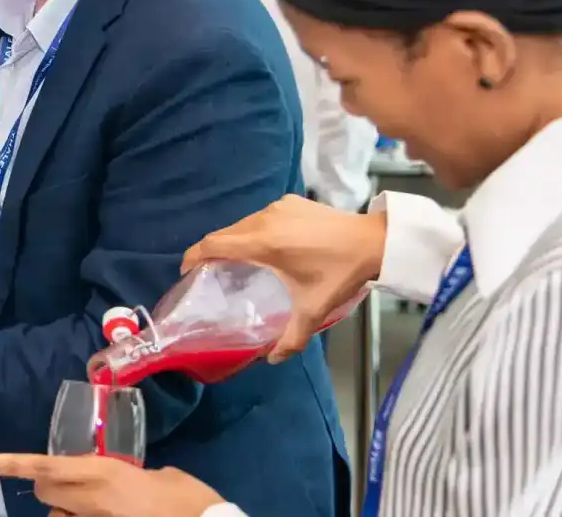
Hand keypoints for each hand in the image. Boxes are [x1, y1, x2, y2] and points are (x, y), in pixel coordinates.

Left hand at [0, 455, 223, 516]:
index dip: (12, 464)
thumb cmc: (189, 499)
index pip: (45, 467)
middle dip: (51, 488)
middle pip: (46, 492)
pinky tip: (109, 511)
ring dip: (68, 512)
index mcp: (103, 473)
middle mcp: (91, 501)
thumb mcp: (158, 475)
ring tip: (99, 507)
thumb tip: (119, 482)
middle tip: (74, 485)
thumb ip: (127, 475)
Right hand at [183, 194, 386, 361]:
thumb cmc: (339, 273)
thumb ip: (291, 338)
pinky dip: (255, 232)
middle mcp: (262, 219)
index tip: (188, 272)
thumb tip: (272, 359)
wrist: (374, 241)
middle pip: (224, 234)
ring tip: (241, 263)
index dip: (193, 257)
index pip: (212, 244)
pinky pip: (261, 217)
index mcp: (261, 242)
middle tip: (212, 274)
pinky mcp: (289, 202)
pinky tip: (270, 248)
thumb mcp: (313, 309)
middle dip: (213, 252)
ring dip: (235, 242)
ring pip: (242, 224)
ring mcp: (276, 207)